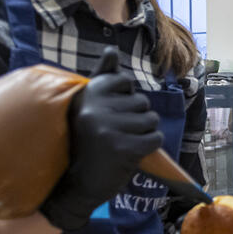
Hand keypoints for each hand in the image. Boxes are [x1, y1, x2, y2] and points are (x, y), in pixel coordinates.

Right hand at [41, 47, 163, 230]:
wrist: (77, 183)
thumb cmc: (87, 140)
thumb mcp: (89, 105)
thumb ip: (103, 77)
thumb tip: (112, 49)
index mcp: (88, 93)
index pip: (126, 81)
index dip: (125, 99)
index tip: (109, 114)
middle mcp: (96, 108)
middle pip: (142, 101)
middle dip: (137, 118)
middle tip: (116, 133)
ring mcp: (110, 128)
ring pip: (151, 119)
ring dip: (144, 133)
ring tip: (124, 142)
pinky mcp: (124, 148)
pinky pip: (155, 138)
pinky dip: (150, 146)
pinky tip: (132, 153)